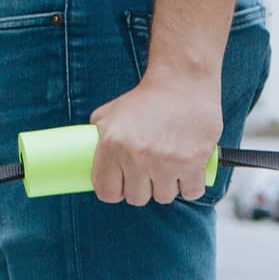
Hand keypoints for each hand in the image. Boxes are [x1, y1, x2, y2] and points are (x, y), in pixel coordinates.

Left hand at [89, 68, 220, 205]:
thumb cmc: (145, 98)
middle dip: (142, 189)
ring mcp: (166, 161)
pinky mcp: (192, 162)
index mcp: (112, 145)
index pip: (107, 192)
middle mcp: (137, 155)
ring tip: (170, 169)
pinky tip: (188, 174)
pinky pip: (190, 192)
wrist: (182, 81)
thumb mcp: (110, 113)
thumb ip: (97, 138)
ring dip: (167, 187)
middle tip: (149, 173)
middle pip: (137, 198)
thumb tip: (85, 160)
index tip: (123, 186)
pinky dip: (190, 187)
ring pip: (163, 197)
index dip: (115, 192)